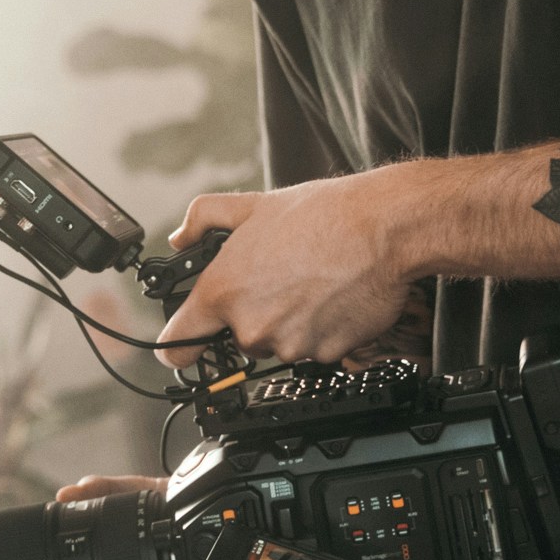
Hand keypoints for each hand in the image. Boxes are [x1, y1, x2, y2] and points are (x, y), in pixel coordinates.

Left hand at [155, 171, 419, 365]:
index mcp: (224, 292)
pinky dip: (322, 331)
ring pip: (279, 344)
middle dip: (254, 315)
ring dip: (290, 323)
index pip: (178, 345)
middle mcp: (252, 326)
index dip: (177, 347)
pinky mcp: (327, 355)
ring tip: (310, 283)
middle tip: (280, 280)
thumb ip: (202, 219)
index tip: (181, 349)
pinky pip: (315, 349)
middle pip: (239, 338)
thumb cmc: (321, 215)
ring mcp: (290, 345)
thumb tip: (181, 236)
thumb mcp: (251, 205)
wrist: (382, 228)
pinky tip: (332, 297)